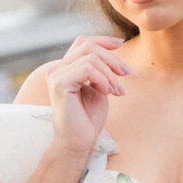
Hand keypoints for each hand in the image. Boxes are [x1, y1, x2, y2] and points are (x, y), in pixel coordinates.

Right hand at [39, 35, 131, 158]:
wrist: (79, 142)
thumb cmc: (89, 119)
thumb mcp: (99, 87)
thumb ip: (100, 69)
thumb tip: (113, 46)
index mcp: (65, 69)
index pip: (82, 42)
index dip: (102, 40)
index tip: (121, 43)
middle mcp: (57, 69)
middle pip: (88, 46)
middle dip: (112, 59)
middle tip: (126, 74)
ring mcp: (56, 75)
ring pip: (90, 57)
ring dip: (110, 74)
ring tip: (117, 91)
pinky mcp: (59, 84)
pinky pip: (87, 69)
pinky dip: (102, 79)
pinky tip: (107, 92)